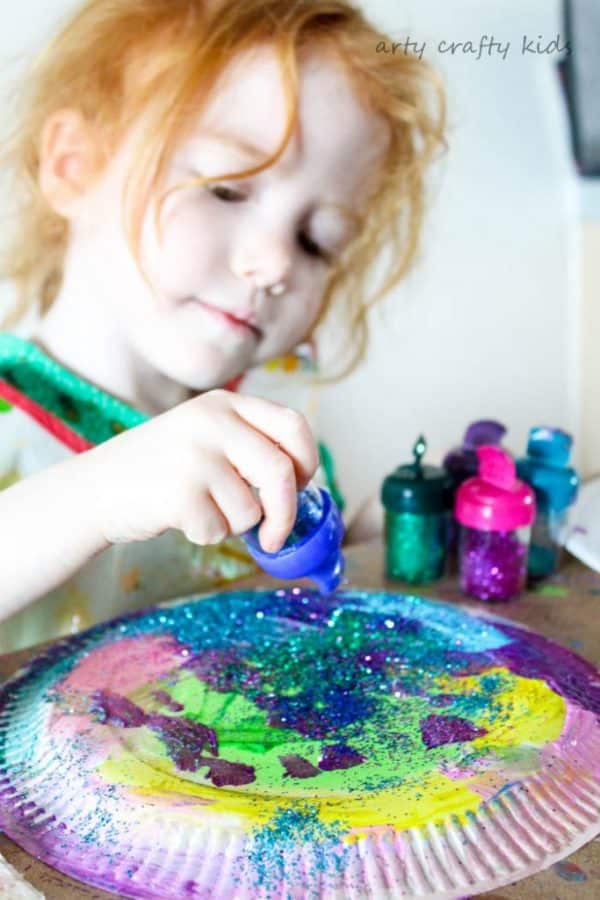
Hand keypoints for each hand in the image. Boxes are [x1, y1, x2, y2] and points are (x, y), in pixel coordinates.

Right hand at [81, 390, 318, 552]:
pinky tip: (179, 518)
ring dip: (233, 524)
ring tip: (199, 508)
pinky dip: (207, 534)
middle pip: (281, 472)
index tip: (301, 486)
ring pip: (251, 510)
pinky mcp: (180, 493)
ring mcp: (195, 456)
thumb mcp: (206, 436)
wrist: (97, 488)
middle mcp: (212, 423)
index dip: (307, 461)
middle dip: (286, 513)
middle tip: (275, 537)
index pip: (294, 425)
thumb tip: (302, 485)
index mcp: (225, 404)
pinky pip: (220, 530)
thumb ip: (249, 446)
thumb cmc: (162, 470)